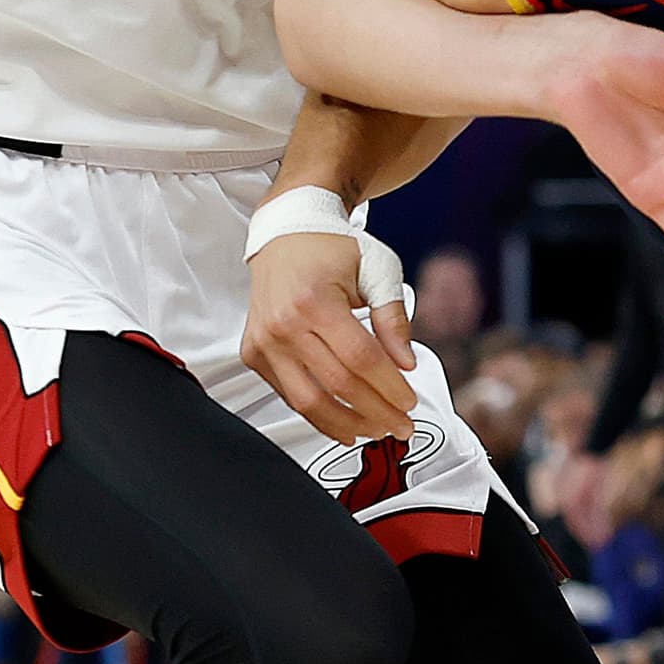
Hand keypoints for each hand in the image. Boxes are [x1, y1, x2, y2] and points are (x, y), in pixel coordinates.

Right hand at [240, 226, 418, 443]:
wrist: (285, 234)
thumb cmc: (329, 247)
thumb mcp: (377, 269)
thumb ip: (393, 318)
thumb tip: (406, 364)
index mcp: (314, 299)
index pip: (360, 358)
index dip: (389, 388)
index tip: (409, 403)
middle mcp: (282, 323)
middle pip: (336, 385)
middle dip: (375, 413)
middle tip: (400, 424)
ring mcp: (263, 341)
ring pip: (307, 402)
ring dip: (346, 424)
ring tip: (375, 429)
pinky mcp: (254, 354)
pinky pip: (289, 396)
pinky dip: (319, 414)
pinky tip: (345, 421)